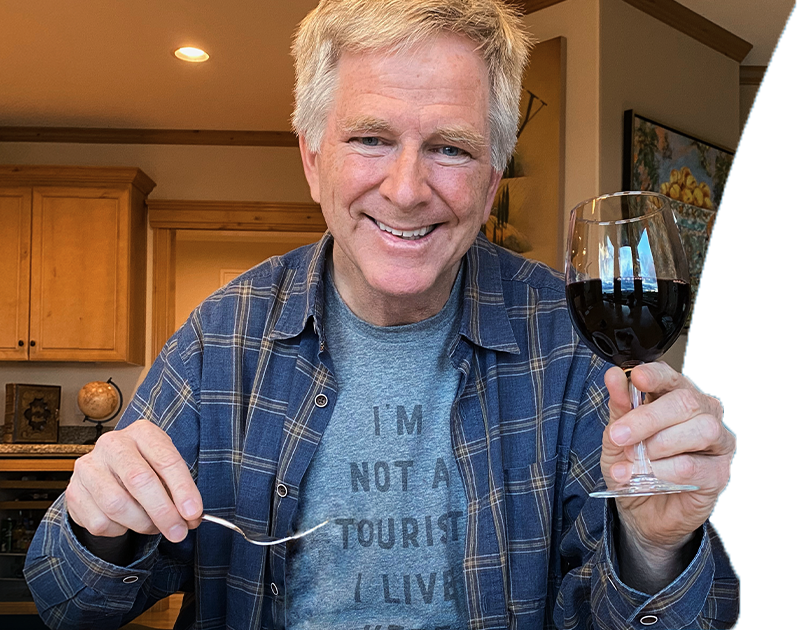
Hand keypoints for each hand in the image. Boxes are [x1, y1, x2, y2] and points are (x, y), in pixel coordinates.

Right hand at [65, 420, 202, 542]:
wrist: (108, 472)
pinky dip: (119, 530)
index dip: (182, 489)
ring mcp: (88, 467)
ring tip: (153, 526)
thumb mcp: (165, 469)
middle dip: (163, 512)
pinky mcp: (74, 492)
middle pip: (139, 480)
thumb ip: (180, 490)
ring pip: (117, 505)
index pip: (166, 460)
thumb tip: (191, 517)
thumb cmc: (145, 468)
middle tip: (178, 532)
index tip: (193, 512)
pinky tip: (126, 522)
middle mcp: (112, 444)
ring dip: (142, 523)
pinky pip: (100, 522)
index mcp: (142, 432)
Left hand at [601, 363, 734, 555]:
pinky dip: (663, 471)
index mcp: (675, 397)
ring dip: (659, 445)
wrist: (641, 511)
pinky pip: (694, 466)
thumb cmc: (633, 466)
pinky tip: (645, 478)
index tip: (636, 378)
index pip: (671, 376)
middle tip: (620, 436)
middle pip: (686, 402)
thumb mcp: (616, 436)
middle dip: (648, 418)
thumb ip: (618, 407)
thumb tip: (614, 376)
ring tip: (634, 460)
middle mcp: (703, 414)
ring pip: (700, 430)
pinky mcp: (718, 474)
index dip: (656, 375)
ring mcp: (716, 443)